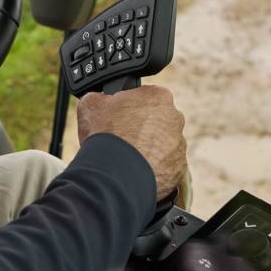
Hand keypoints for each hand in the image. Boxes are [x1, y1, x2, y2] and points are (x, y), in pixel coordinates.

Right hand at [77, 86, 186, 200]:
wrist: (114, 173)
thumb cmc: (105, 135)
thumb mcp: (91, 104)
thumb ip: (101, 96)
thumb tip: (101, 99)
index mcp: (158, 97)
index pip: (145, 98)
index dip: (130, 108)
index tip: (120, 118)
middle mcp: (175, 118)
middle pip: (158, 121)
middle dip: (143, 128)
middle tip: (124, 138)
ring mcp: (179, 145)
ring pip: (163, 145)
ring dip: (150, 149)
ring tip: (129, 158)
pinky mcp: (178, 168)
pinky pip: (166, 166)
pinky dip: (154, 168)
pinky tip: (137, 170)